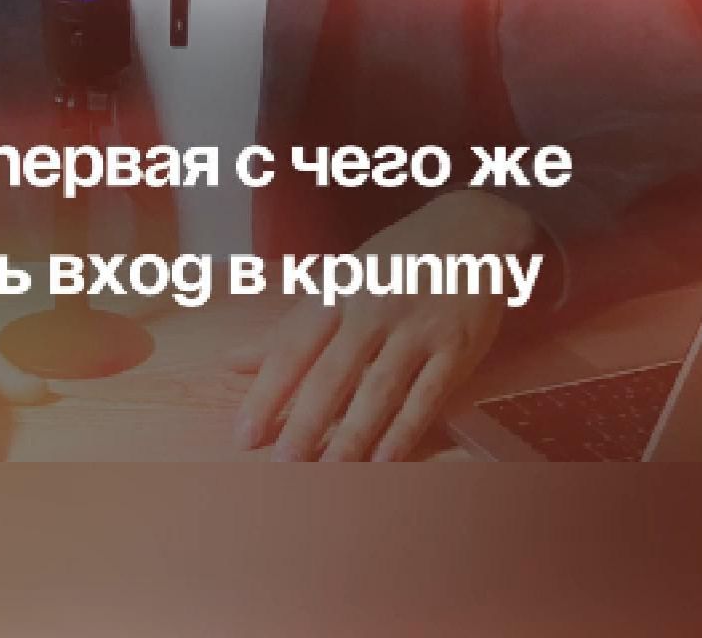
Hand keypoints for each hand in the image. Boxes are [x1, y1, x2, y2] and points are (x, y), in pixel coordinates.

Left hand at [230, 192, 536, 461]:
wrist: (472, 228)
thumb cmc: (395, 259)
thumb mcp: (341, 278)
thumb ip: (291, 327)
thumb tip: (231, 363)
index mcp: (339, 289)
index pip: (293, 347)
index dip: (267, 393)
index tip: (243, 435)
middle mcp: (373, 308)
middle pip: (332, 374)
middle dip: (304, 423)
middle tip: (280, 467)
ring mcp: (416, 329)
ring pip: (378, 391)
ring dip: (351, 437)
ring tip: (327, 475)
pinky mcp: (455, 348)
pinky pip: (425, 397)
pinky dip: (404, 431)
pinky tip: (384, 462)